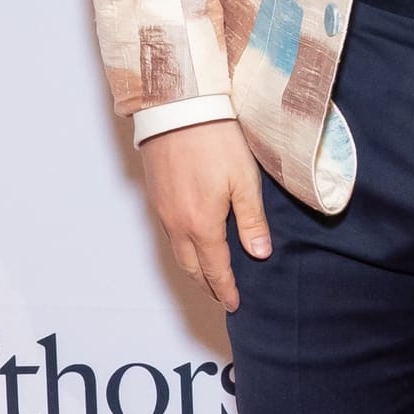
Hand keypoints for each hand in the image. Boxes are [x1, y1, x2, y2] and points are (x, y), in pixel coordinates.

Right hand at [140, 120, 269, 310]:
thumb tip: (259, 254)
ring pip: (177, 252)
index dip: (225, 289)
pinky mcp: (155, 194)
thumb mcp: (244, 180)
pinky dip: (181, 248)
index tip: (234, 304)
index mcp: (202, 225)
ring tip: (207, 276)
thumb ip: (251, 221)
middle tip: (220, 297)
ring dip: (192, 268)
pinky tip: (190, 243)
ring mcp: (162, 210)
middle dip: (206, 285)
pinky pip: (168, 234)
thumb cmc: (215, 140)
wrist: (177, 108)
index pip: (215, 268)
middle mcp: (177, 224)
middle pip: (191, 267)